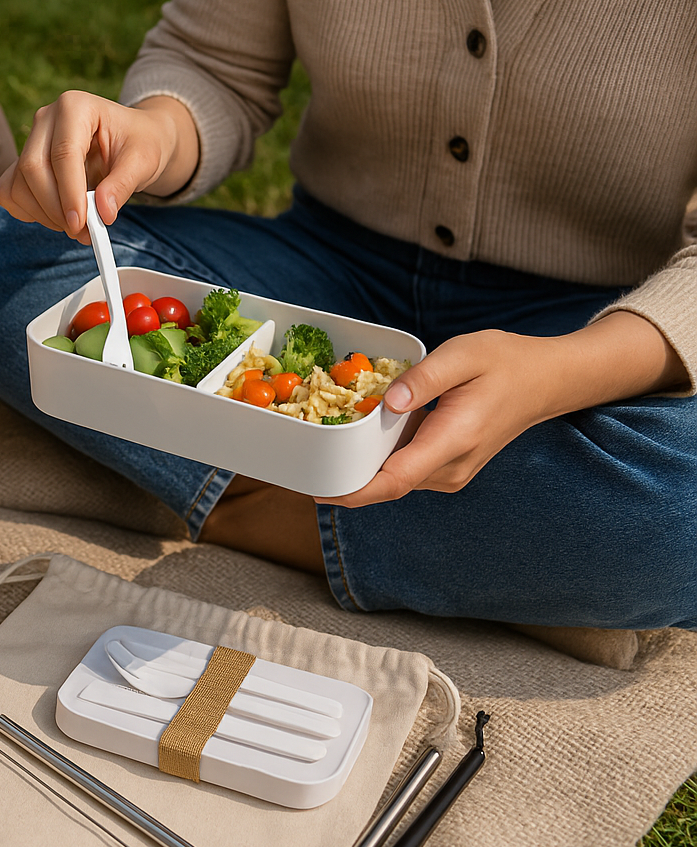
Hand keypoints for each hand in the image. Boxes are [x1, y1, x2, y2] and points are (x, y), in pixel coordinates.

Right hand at [0, 92, 198, 241]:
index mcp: (75, 106)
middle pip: (33, 168)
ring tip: (76, 226)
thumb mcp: (143, 160)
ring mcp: (31, 140)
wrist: (131, 139)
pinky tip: (55, 215)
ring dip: (43, 214)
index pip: (63, 153)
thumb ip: (123, 185)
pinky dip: (28, 211)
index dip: (69, 193)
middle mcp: (46, 118)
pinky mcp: (22, 161)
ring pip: (18, 184)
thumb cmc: (138, 143)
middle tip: (80, 231)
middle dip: (54, 208)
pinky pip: (9, 191)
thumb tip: (103, 213)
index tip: (80, 223)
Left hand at [320, 312, 686, 507]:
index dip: (354, 491)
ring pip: (395, 479)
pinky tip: (358, 438)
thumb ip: (425, 378)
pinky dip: (379, 460)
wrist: (545, 380)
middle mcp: (450, 467)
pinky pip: (405, 469)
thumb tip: (389, 402)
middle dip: (345, 480)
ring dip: (360, 470)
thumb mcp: (464, 355)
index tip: (317, 491)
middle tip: (302, 465)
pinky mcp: (447, 466)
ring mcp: (450, 471)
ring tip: (322, 448)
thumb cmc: (504, 363)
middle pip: (388, 485)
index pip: (396, 480)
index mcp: (453, 441)